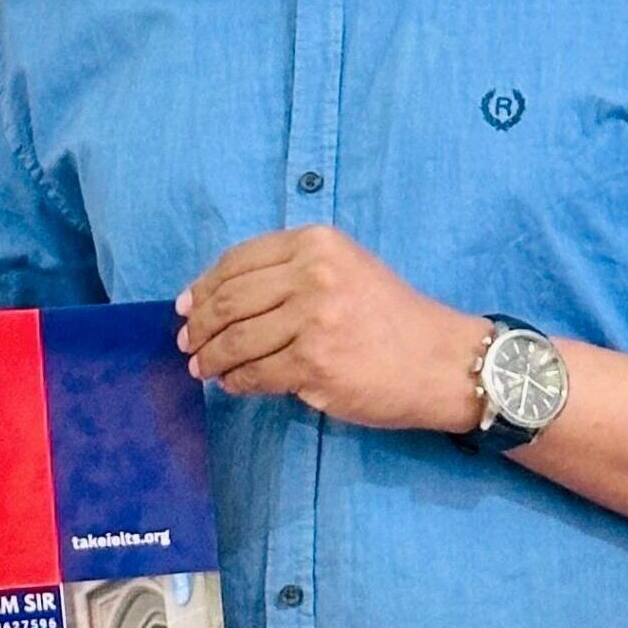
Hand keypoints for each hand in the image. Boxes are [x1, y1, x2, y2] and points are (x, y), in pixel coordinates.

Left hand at [178, 226, 483, 434]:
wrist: (442, 361)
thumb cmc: (391, 317)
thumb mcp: (345, 269)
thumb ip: (289, 272)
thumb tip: (216, 295)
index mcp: (317, 243)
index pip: (237, 260)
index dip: (203, 286)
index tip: (186, 306)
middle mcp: (314, 274)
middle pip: (230, 300)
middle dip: (199, 325)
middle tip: (187, 343)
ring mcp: (314, 320)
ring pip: (237, 340)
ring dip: (211, 357)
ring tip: (202, 367)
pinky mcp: (316, 364)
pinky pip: (256, 374)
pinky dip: (236, 382)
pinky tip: (232, 384)